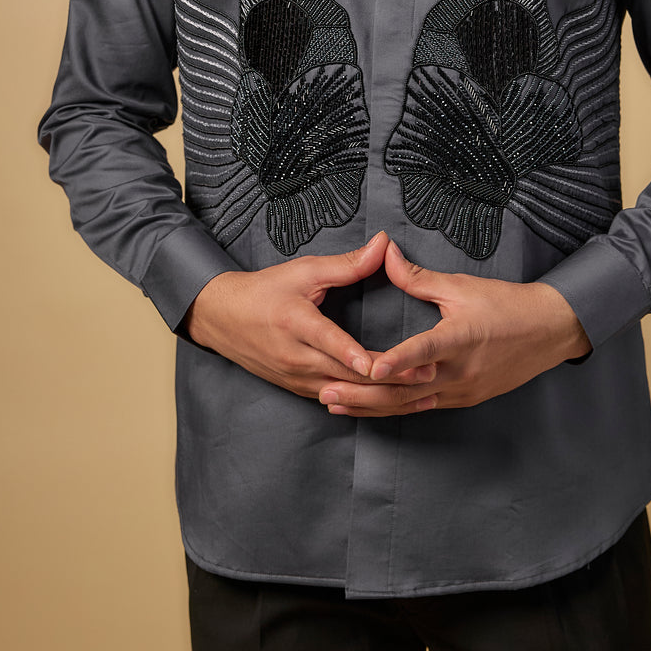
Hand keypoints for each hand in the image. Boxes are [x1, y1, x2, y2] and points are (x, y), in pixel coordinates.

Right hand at [181, 231, 436, 402]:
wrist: (222, 318)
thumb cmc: (265, 290)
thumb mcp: (304, 271)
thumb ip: (348, 264)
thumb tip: (384, 245)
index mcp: (296, 323)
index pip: (330, 342)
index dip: (357, 355)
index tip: (383, 364)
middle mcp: (296, 357)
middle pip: (347, 376)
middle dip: (389, 379)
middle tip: (427, 376)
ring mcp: (297, 378)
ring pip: (345, 394)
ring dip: (383, 397)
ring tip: (421, 396)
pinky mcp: (299, 389)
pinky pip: (337, 400)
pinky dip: (365, 403)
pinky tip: (393, 405)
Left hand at [318, 240, 590, 416]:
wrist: (550, 331)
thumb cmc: (507, 304)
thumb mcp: (462, 286)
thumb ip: (418, 277)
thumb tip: (384, 253)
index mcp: (460, 338)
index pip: (423, 352)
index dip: (396, 360)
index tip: (368, 366)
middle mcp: (459, 372)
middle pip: (406, 390)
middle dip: (363, 394)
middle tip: (326, 392)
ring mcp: (462, 390)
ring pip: (410, 405)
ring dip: (371, 406)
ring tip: (336, 404)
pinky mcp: (465, 399)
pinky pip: (423, 407)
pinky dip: (394, 408)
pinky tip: (370, 409)